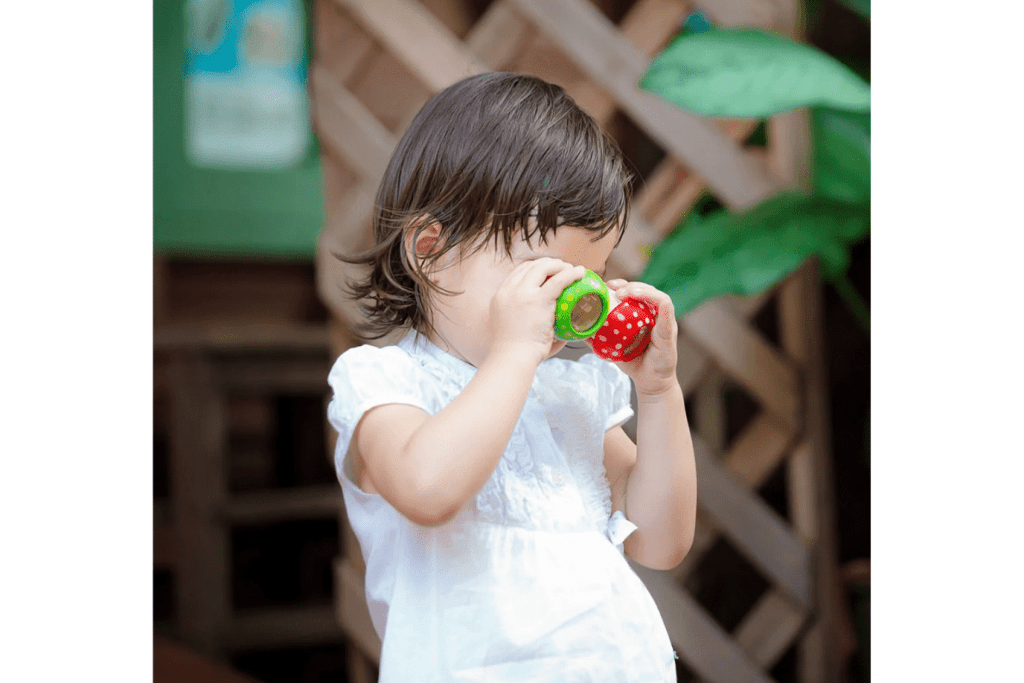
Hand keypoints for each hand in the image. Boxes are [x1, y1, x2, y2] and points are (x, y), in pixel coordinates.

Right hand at [488, 258, 585, 365]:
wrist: (512, 358)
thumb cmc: (516, 352)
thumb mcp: (512, 327)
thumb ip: (526, 319)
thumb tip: (551, 324)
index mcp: (501, 295)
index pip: (519, 271)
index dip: (535, 268)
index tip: (549, 272)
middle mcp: (509, 290)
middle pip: (531, 266)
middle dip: (549, 264)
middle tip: (563, 269)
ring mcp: (522, 293)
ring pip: (543, 267)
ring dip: (559, 265)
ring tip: (573, 270)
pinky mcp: (538, 300)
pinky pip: (558, 280)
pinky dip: (570, 274)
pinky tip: (580, 272)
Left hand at [596, 280, 678, 397]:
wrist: (649, 382)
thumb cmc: (634, 362)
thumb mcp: (612, 347)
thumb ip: (598, 337)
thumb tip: (579, 330)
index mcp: (643, 316)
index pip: (635, 293)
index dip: (621, 285)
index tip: (606, 286)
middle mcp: (656, 315)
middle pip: (645, 290)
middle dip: (627, 284)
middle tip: (610, 286)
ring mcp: (664, 321)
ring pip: (655, 294)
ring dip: (638, 289)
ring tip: (622, 292)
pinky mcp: (669, 328)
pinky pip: (666, 307)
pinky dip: (653, 298)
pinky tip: (639, 296)